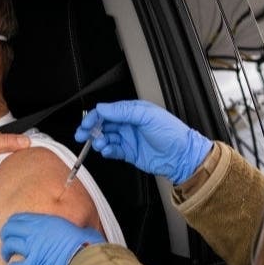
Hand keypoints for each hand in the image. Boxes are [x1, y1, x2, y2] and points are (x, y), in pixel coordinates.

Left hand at [0, 213, 104, 264]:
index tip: (12, 230)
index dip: (12, 224)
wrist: (87, 261)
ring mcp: (33, 249)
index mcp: (46, 222)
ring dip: (5, 252)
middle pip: (9, 230)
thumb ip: (77, 229)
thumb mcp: (83, 230)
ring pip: (8, 246)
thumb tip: (86, 232)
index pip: (19, 218)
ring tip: (7, 257)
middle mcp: (36, 233)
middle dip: (5, 236)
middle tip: (7, 243)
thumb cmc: (89, 246)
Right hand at [75, 100, 212, 183]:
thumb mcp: (147, 116)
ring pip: (106, 138)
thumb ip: (123, 111)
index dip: (95, 116)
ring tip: (100, 144)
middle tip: (81, 135)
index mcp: (133, 112)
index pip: (108, 111)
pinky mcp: (130, 153)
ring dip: (99, 141)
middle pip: (104, 125)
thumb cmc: (171, 133)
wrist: (182, 156)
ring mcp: (129, 139)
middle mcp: (129, 124)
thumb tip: (103, 107)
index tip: (86, 123)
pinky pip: (113, 151)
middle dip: (91, 129)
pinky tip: (107, 150)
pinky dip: (107, 151)